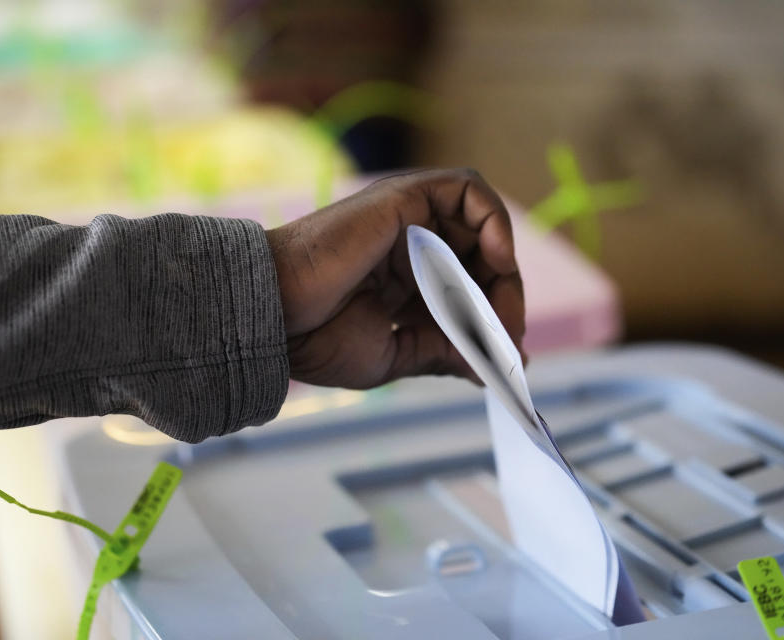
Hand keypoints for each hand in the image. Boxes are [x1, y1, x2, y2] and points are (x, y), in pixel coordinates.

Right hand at [265, 168, 524, 388]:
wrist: (276, 320)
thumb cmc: (319, 339)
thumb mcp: (398, 355)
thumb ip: (445, 352)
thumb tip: (494, 366)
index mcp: (404, 282)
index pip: (468, 289)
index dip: (492, 318)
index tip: (503, 355)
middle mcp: (410, 246)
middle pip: (480, 258)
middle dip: (502, 299)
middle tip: (506, 338)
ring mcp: (408, 220)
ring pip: (479, 226)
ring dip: (502, 267)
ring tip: (498, 309)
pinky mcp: (404, 199)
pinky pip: (466, 191)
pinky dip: (492, 220)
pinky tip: (496, 260)